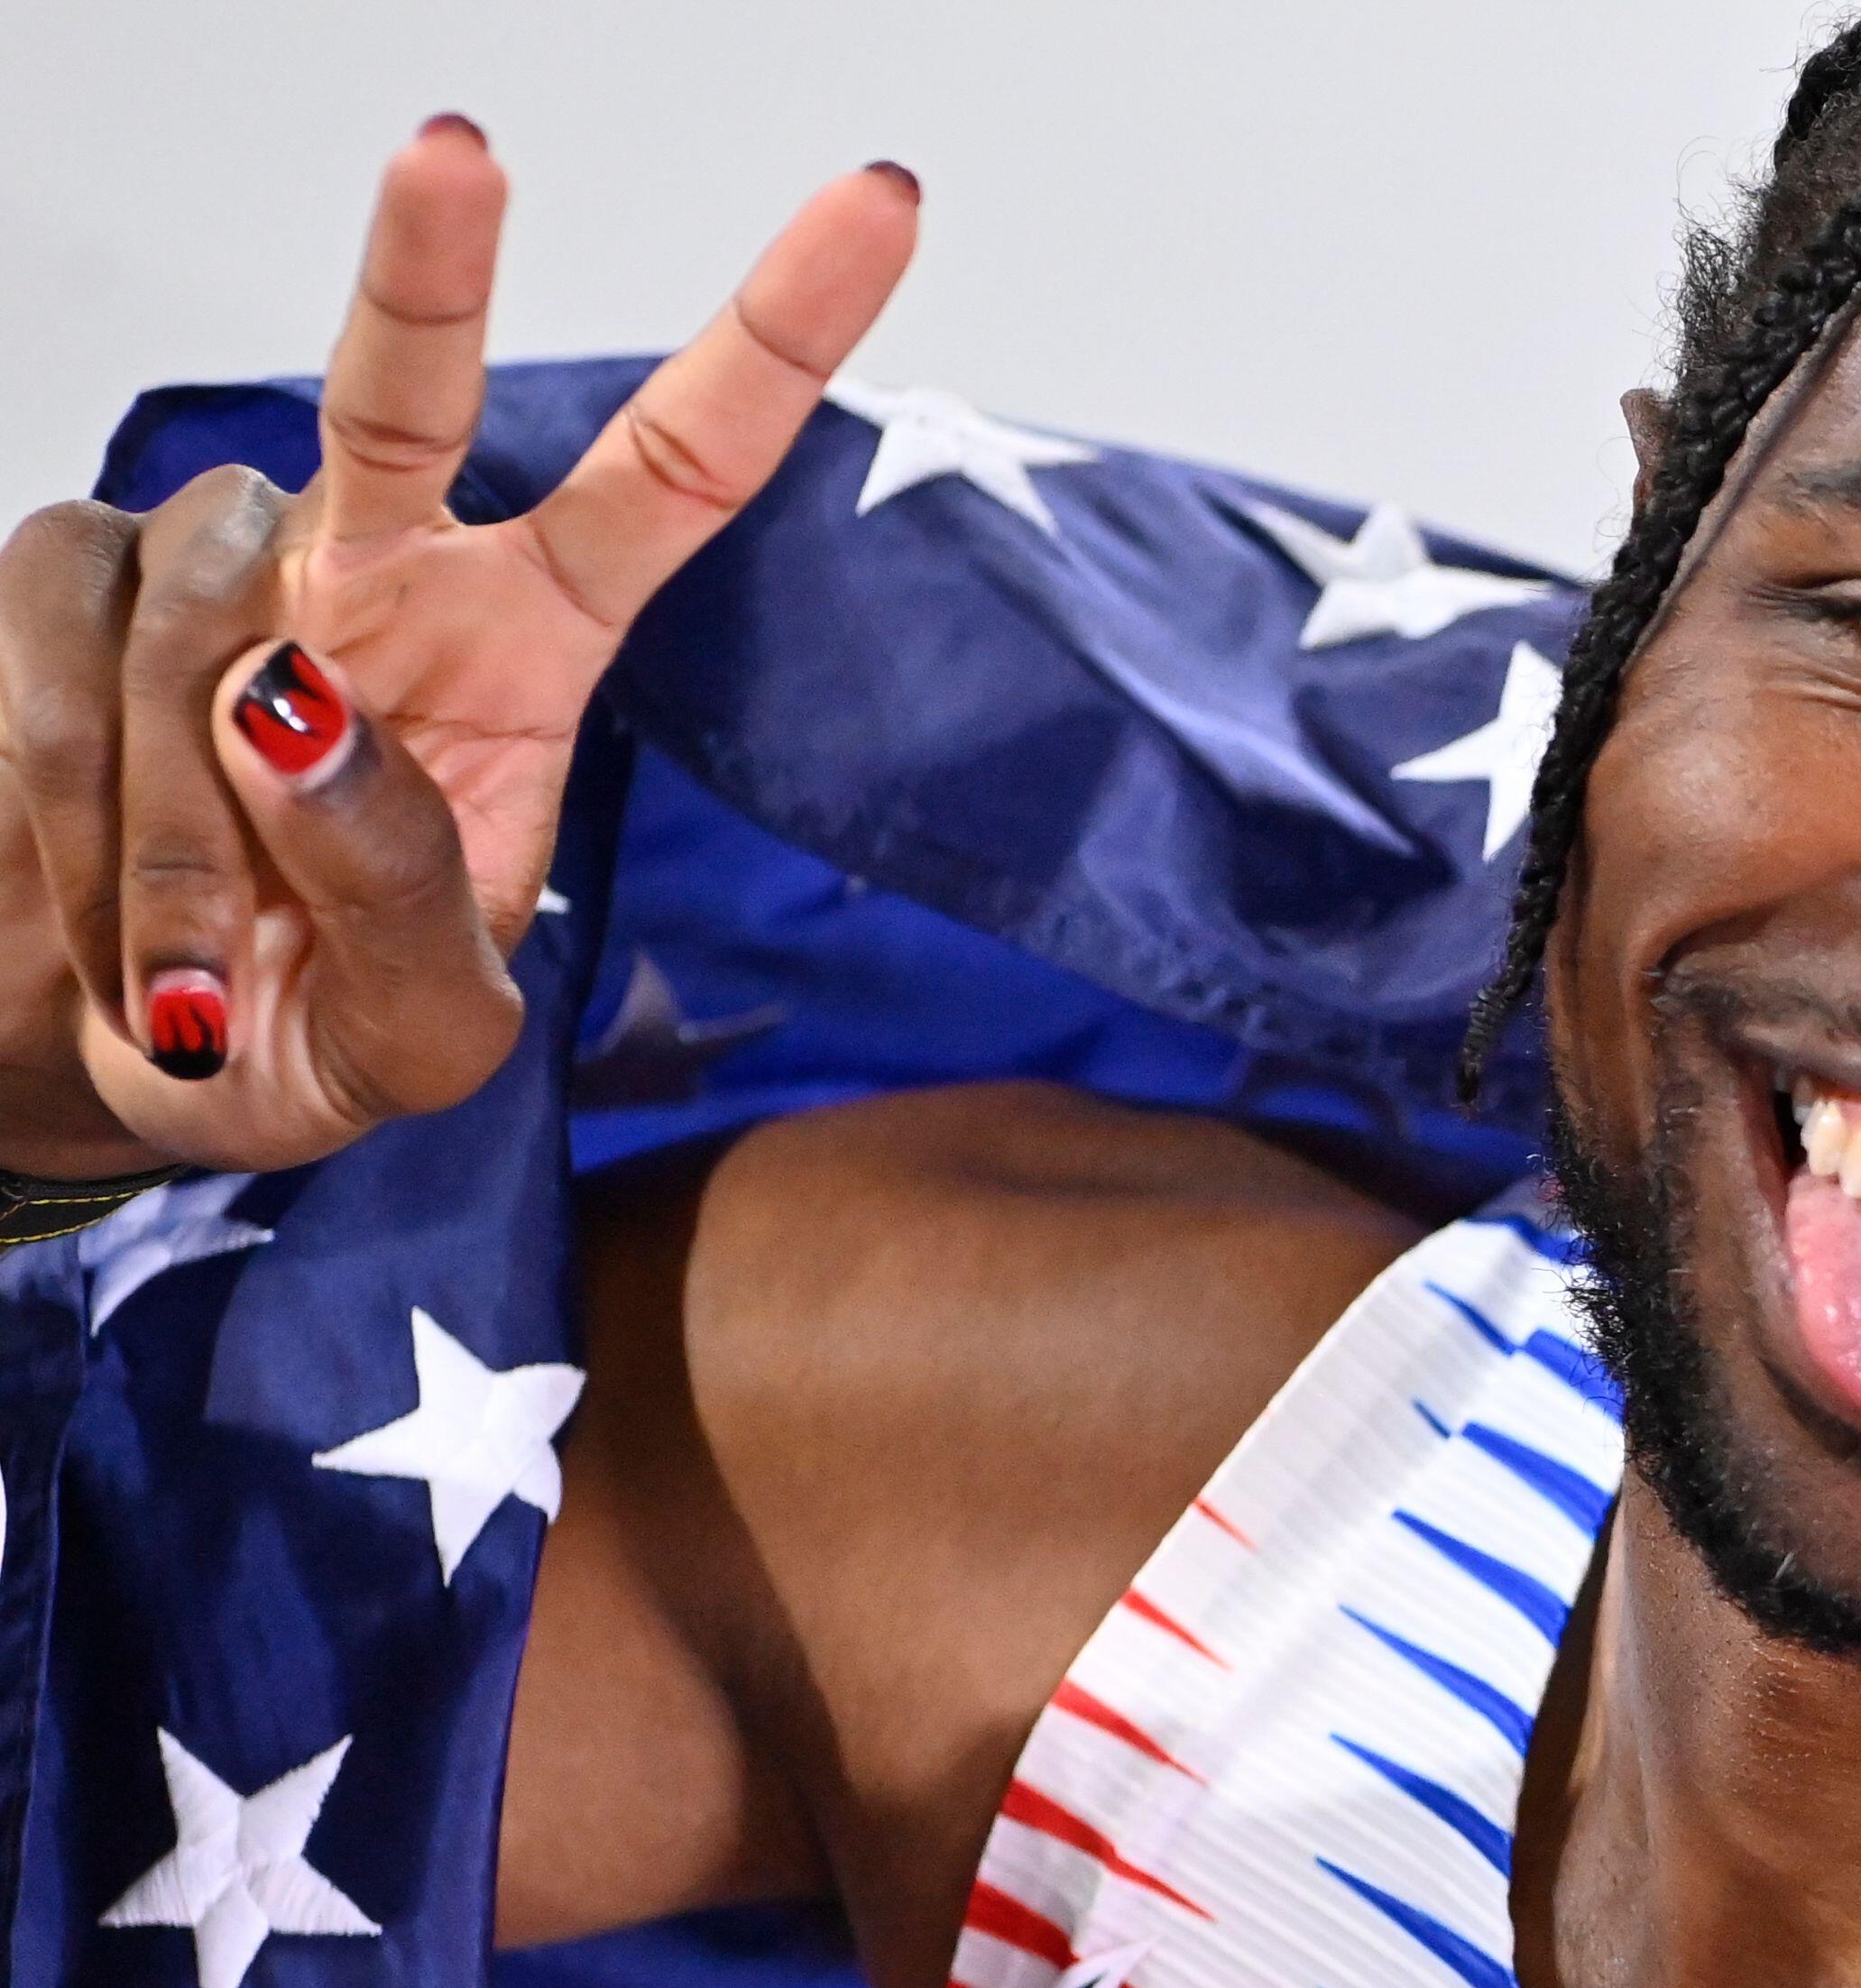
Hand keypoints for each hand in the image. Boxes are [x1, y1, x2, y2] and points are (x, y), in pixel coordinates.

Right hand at [0, 121, 917, 1176]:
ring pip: (201, 611)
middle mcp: (383, 568)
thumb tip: (298, 706)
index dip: (775, 341)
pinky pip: (69, 653)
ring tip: (184, 961)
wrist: (115, 1065)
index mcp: (527, 650)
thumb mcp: (416, 1039)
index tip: (879, 201)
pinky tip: (98, 904)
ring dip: (182, 833)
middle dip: (432, 264)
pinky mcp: (63, 577)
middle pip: (414, 387)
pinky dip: (78, 809)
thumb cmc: (303, 1039)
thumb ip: (403, 897)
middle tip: (458, 150)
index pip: (678, 478)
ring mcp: (216, 563)